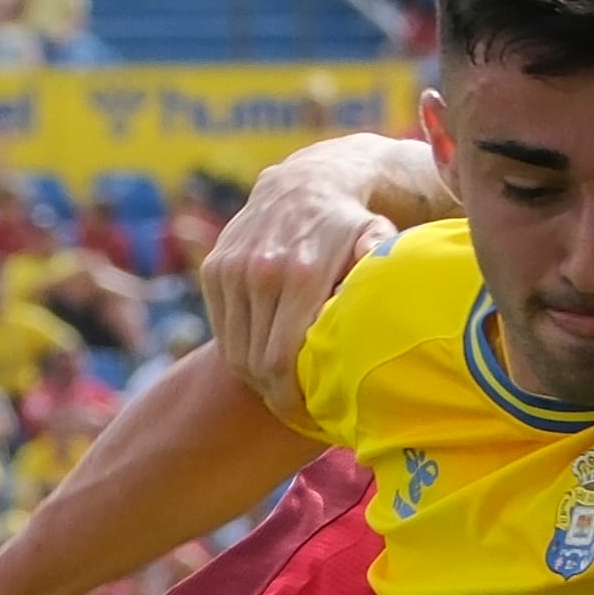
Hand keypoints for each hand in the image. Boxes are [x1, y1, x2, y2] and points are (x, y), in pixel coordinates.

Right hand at [200, 145, 400, 406]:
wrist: (310, 179)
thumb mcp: (379, 244)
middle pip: (255, 363)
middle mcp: (259, 270)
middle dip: (274, 394)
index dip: (290, 400)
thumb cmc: (354, 225)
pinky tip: (264, 357)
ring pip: (233, 350)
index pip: (281, 361)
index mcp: (301, 273)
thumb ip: (378, 276)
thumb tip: (378, 310)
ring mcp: (231, 268)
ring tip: (283, 387)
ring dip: (255, 376)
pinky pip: (221, 329)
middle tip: (298, 407)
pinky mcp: (214, 267)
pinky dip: (239, 350)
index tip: (308, 415)